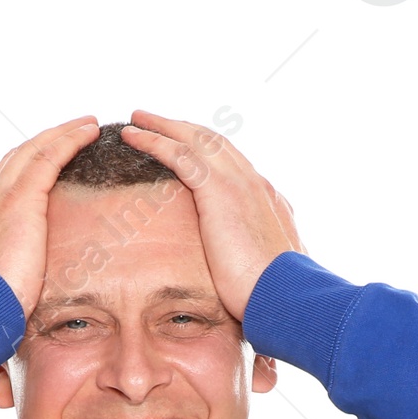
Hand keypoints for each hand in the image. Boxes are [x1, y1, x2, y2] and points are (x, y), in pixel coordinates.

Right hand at [0, 116, 100, 323]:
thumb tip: (5, 349)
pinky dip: (69, 139)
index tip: (44, 165)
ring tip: (86, 125)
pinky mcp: (19, 199)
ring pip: (33, 150)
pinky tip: (88, 131)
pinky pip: (48, 156)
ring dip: (60, 133)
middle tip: (70, 133)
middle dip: (43, 143)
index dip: (23, 171)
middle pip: (15, 160)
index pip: (0, 187)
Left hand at [119, 111, 304, 319]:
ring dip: (163, 126)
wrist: (285, 297)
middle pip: (214, 142)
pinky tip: (133, 137)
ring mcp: (238, 182)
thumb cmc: (276, 298)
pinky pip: (179, 154)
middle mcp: (255, 183)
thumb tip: (255, 276)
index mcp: (268, 200)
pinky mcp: (218, 189)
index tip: (187, 147)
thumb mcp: (269, 275)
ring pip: (195, 139)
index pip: (234, 165)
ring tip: (137, 120)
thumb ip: (260, 263)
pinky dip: (153, 141)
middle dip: (184, 128)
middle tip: (156, 121)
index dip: (208, 152)